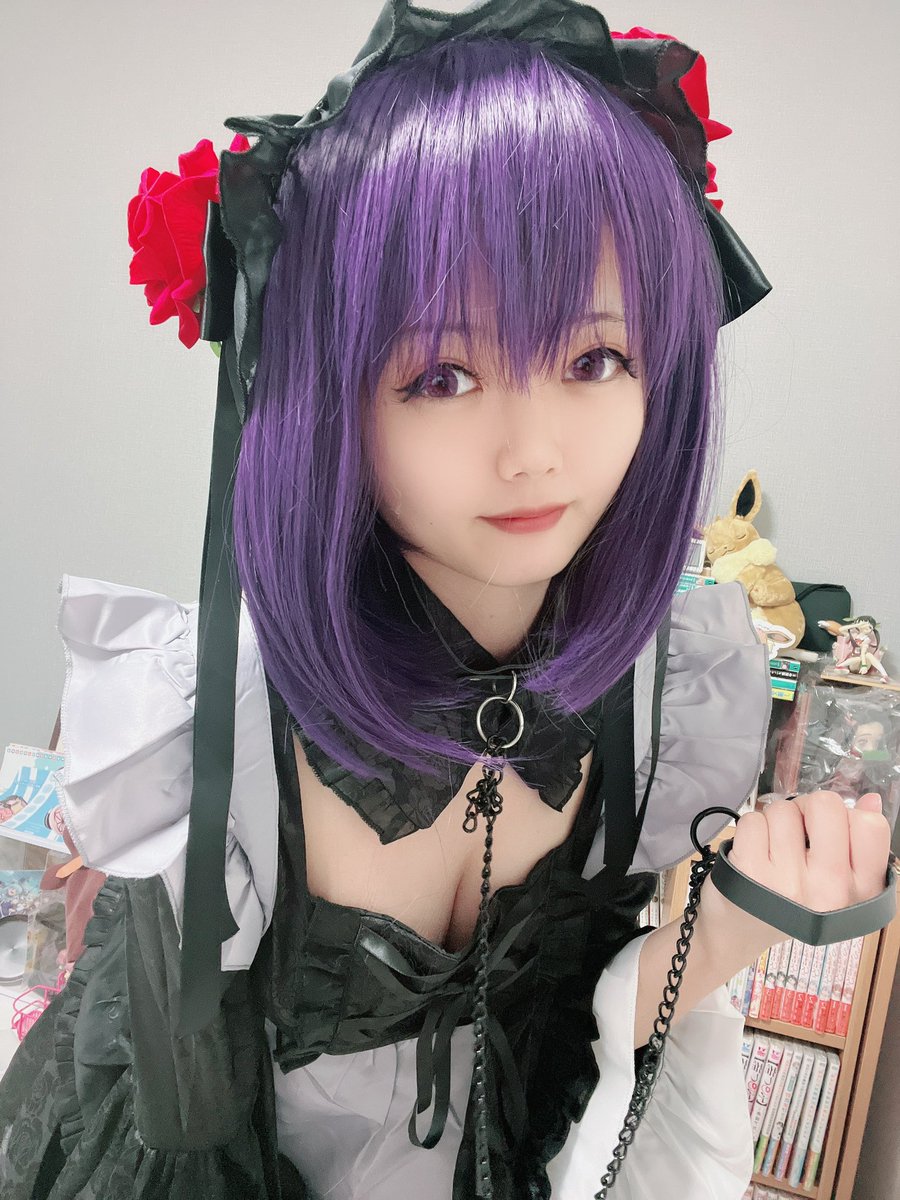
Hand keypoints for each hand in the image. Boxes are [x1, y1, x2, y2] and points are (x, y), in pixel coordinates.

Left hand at [728, 791, 890, 911]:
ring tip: (776, 847)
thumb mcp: (839, 882)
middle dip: (809, 808)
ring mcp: (788, 881)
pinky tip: (756, 852)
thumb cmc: (796, 901)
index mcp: (861, 890)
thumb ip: (860, 841)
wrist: (745, 930)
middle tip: (801, 830)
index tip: (833, 831)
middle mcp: (829, 889)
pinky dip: (752, 829)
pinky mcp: (750, 871)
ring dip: (777, 820)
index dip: (849, 816)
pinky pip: (753, 820)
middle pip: (825, 805)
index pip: (871, 827)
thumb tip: (870, 799)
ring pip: (783, 809)